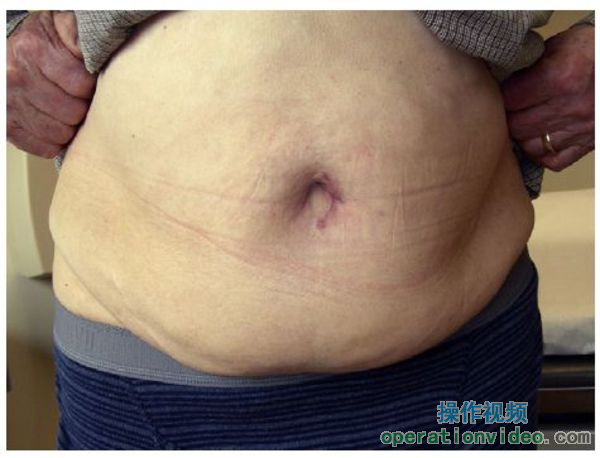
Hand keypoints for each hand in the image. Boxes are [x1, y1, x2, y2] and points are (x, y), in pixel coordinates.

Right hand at [7, 11, 96, 158]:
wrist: (11, 54)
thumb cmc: (44, 45)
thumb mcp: (63, 29)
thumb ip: (81, 37)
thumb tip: (97, 53)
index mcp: (33, 52)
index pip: (80, 85)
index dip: (90, 87)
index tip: (87, 83)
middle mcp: (17, 78)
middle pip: (72, 113)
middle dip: (81, 108)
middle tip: (79, 100)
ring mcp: (10, 104)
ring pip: (60, 133)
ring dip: (70, 127)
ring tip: (68, 113)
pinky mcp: (8, 125)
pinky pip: (43, 147)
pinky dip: (54, 142)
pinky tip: (56, 126)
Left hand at [501, 23, 593, 171]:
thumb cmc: (591, 50)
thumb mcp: (558, 45)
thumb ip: (528, 66)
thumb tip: (500, 83)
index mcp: (559, 78)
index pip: (509, 99)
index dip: (500, 97)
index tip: (500, 94)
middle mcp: (569, 106)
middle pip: (517, 127)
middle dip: (508, 118)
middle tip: (510, 110)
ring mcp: (580, 127)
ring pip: (531, 147)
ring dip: (523, 137)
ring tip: (523, 124)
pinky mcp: (589, 141)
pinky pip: (554, 161)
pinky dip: (542, 154)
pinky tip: (540, 140)